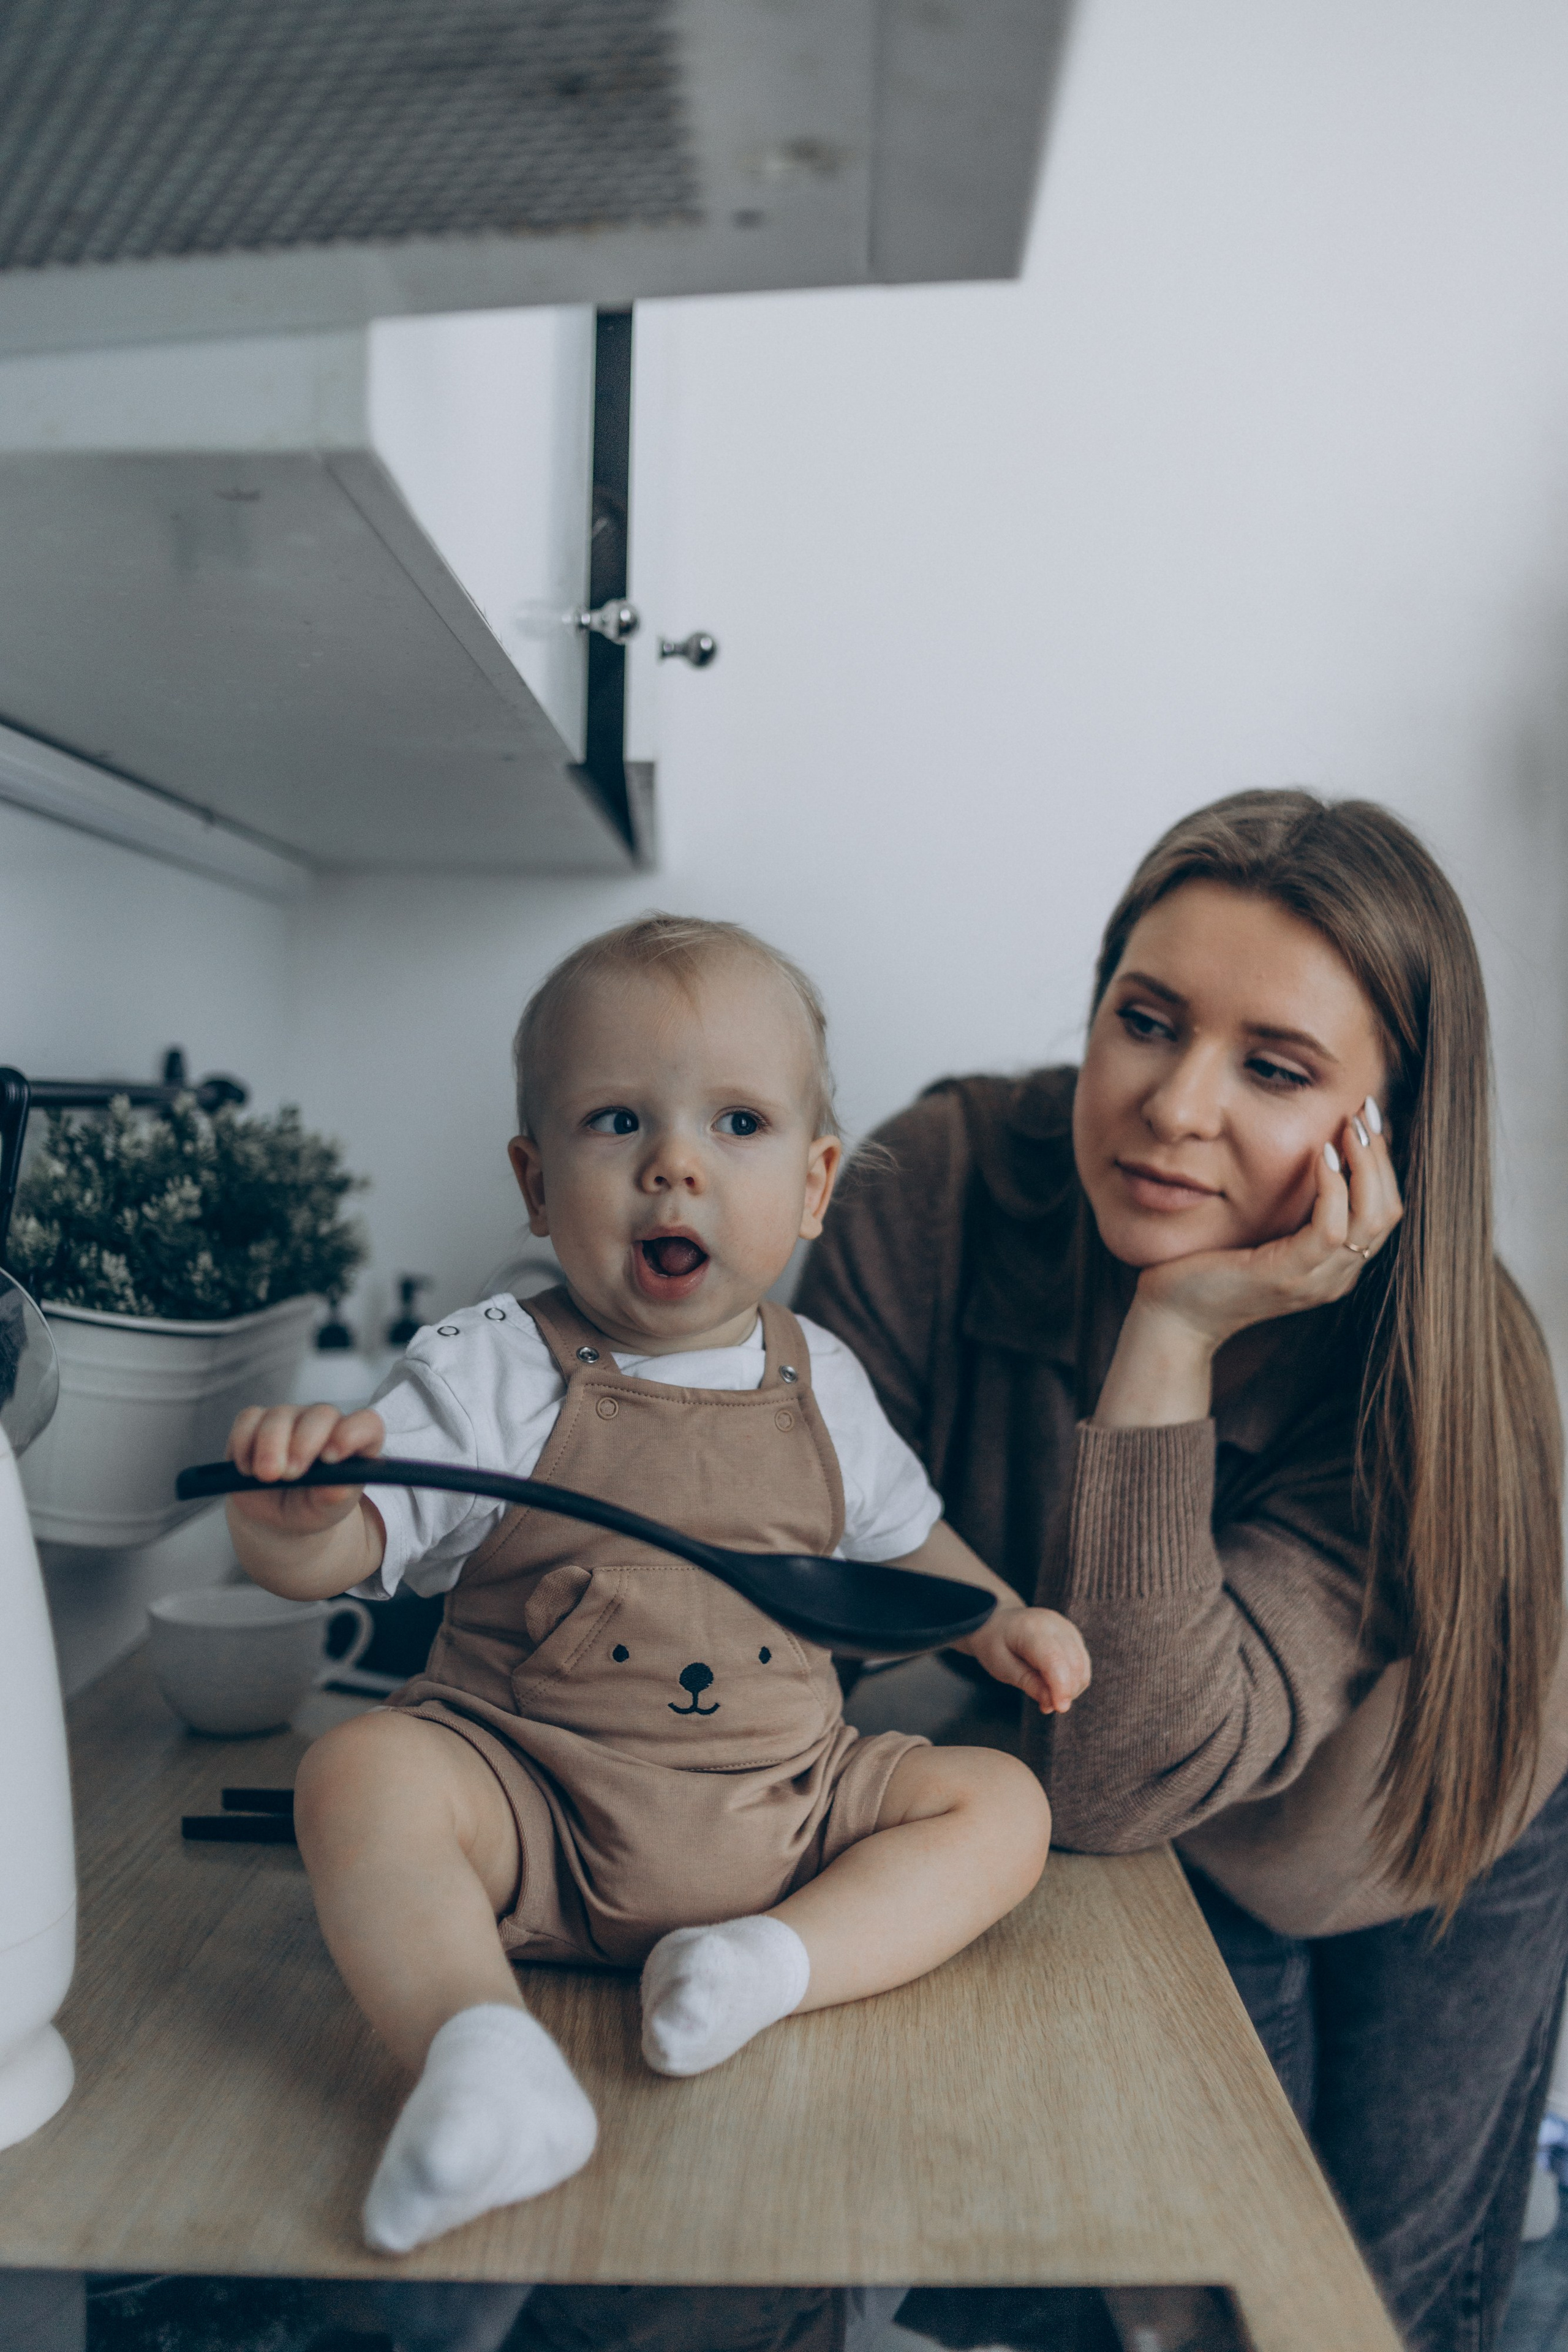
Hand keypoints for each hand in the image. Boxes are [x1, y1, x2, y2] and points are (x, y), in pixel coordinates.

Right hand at [224, 1402, 384, 1539]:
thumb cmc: (312, 1507)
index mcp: (355, 1443)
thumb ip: (334, 1498)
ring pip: (280, 1415)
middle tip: (290, 1474)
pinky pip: (249, 1419)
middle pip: (320, 1415)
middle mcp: (325, 1424)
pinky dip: (244, 1443)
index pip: (367, 1424)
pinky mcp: (257, 1420)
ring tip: (267, 1476)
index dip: (353, 1433)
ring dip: (269, 1446)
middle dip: (303, 1443)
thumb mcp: (326, 1510)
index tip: (332, 1459)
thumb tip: (336, 1489)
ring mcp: (291, 1417)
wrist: (278, 1514)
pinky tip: (247, 1469)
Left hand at [960, 1604, 1091, 1714]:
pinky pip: (1082, 1663)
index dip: (1061, 1687)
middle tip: (1045, 1705)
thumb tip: (1052, 1704)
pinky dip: (1074, 1680)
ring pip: (1082, 1666)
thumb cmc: (995, 1644)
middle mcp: (1054, 1625)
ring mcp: (1067, 1628)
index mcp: (1031, 1629)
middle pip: (1074, 1664)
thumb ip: (1028, 1683)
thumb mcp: (1001, 1666)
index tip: (1059, 1709)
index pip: (1054, 1660)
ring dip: (1071, 1688)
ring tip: (1048, 1694)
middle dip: (1066, 1692)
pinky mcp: (1073, 1635)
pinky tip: (1055, 1685)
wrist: (998, 1620)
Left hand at [1132, 1098, 1402, 1353]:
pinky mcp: (1288, 1276)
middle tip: (1365, 1111)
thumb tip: (1317, 1149)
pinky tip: (1320, 1155)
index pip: (1384, 1209)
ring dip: (1365, 1164)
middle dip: (1381, 1155)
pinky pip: (1329, 1229)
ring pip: (1370, 1218)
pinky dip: (1332, 1188)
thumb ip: (1295, 1204)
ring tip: (1349, 1126)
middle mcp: (1336, 1276)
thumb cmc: (1212, 1265)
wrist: (1174, 1314)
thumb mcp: (1264, 1229)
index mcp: (1336, 1265)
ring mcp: (1316, 1280)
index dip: (1383, 1161)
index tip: (1367, 1117)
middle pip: (1386, 1210)